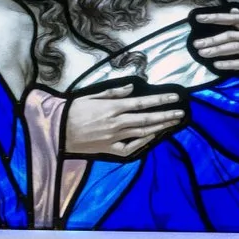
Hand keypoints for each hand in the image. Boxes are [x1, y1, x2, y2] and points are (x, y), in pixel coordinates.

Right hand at [63, 87, 186, 160]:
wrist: (57, 133)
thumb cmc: (72, 111)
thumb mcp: (91, 96)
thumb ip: (113, 92)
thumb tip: (131, 88)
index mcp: (113, 108)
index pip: (142, 103)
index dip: (160, 100)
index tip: (175, 97)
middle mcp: (116, 123)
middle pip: (146, 119)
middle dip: (166, 115)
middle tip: (181, 112)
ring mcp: (113, 138)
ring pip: (142, 132)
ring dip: (159, 127)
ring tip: (173, 123)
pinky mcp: (108, 149)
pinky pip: (129, 148)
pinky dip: (142, 143)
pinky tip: (152, 137)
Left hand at [191, 8, 238, 90]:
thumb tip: (233, 15)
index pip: (236, 19)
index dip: (217, 17)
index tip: (198, 18)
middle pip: (233, 34)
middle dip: (212, 38)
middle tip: (196, 44)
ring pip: (238, 47)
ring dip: (218, 50)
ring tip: (202, 54)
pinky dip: (231, 64)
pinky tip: (218, 65)